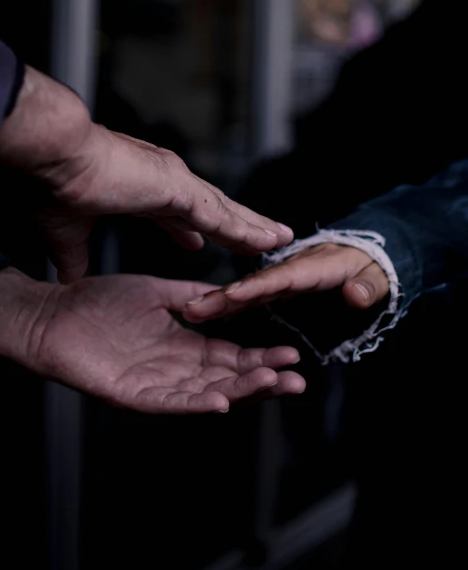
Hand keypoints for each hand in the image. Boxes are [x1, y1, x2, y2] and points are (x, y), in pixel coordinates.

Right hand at [0, 67, 292, 281]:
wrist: (56, 158)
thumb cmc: (57, 185)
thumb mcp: (67, 232)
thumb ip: (75, 255)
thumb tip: (69, 276)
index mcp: (141, 187)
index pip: (173, 212)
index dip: (186, 230)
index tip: (196, 244)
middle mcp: (164, 180)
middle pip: (211, 209)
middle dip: (235, 225)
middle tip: (260, 240)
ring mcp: (176, 182)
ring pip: (225, 210)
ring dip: (252, 226)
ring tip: (280, 239)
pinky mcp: (181, 189)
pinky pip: (223, 216)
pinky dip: (247, 229)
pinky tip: (269, 240)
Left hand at [0, 269, 303, 412]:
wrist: (52, 313)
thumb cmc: (99, 302)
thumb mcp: (157, 293)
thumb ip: (193, 296)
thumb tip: (230, 293)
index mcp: (182, 344)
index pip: (231, 356)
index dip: (261, 356)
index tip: (291, 352)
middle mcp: (174, 368)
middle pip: (227, 379)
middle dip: (263, 379)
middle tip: (298, 379)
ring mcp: (154, 384)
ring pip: (206, 393)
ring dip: (240, 392)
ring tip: (273, 384)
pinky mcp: (131, 395)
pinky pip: (168, 403)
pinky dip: (194, 404)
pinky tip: (221, 402)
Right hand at [183, 242, 389, 322]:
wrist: (365, 256)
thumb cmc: (372, 265)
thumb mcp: (380, 275)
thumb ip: (368, 285)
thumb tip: (356, 295)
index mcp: (315, 267)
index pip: (282, 278)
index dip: (257, 287)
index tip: (231, 296)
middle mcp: (291, 272)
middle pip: (254, 285)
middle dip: (223, 297)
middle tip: (192, 309)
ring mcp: (282, 280)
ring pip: (247, 293)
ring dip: (219, 302)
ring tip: (190, 312)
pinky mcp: (279, 289)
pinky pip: (252, 298)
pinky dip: (229, 305)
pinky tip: (207, 312)